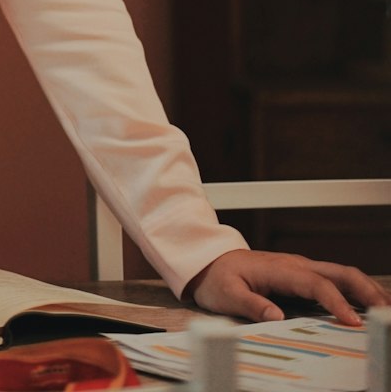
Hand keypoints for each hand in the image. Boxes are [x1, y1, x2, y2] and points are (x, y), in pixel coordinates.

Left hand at [188, 248, 388, 325]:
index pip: (316, 284)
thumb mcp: (227, 294)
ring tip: (384, 308)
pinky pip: (333, 279)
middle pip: (339, 272)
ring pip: (340, 273)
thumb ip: (251, 304)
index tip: (353, 322)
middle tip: (385, 312)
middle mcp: (295, 265)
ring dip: (365, 288)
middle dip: (366, 290)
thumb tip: (277, 316)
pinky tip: (364, 304)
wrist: (209, 260)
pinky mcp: (301, 275)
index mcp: (280, 269)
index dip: (337, 303)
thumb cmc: (218, 278)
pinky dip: (354, 290)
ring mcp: (300, 268)